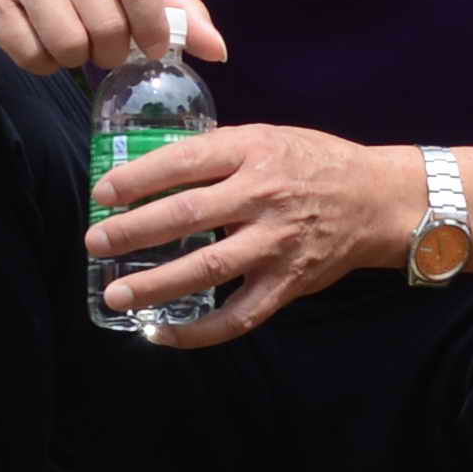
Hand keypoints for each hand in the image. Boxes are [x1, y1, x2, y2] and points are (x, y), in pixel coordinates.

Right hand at [0, 0, 223, 83]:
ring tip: (74, 40)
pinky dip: (45, 63)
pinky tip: (44, 42)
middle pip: (106, 27)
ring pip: (68, 46)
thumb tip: (218, 49)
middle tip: (106, 44)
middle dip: (113, 51)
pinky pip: (31, 56)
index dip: (152, 26)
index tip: (153, 47)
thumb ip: (174, 4)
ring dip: (77, 59)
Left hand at [91, 124, 412, 347]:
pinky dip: (198, 332)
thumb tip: (153, 169)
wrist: (377, 200)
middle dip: (133, 231)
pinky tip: (160, 334)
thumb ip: (217, 152)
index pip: (184, 162)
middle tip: (95, 242)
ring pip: (207, 267)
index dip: (138, 179)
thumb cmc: (314, 164)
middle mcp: (263, 197)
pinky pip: (238, 316)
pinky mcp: (287, 284)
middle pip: (187, 214)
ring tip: (115, 294)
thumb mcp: (267, 137)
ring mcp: (276, 245)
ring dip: (155, 284)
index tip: (102, 193)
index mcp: (253, 152)